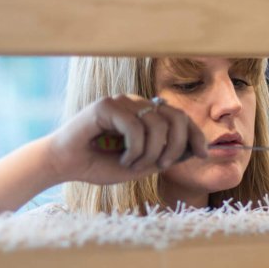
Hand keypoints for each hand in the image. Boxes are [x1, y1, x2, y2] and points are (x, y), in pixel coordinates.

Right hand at [45, 95, 207, 185]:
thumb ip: (165, 156)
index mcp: (145, 115)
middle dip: (176, 145)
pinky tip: (122, 160)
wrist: (65, 165)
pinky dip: (134, 150)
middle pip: (175, 116)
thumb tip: (196, 149)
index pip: (180, 117)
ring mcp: (122, 102)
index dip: (195, 134)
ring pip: (157, 124)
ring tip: (134, 165)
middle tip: (161, 165)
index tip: (203, 154)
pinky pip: (135, 127)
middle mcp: (136, 104)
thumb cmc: (100, 165)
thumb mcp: (141, 165)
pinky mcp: (106, 105)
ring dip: (150, 152)